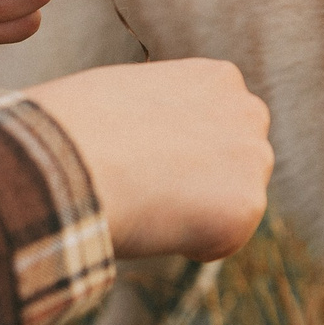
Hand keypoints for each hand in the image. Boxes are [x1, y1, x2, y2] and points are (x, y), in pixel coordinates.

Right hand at [25, 60, 273, 260]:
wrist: (70, 156)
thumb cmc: (72, 126)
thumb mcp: (124, 95)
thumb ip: (158, 112)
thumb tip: (147, 140)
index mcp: (217, 78)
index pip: (221, 123)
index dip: (185, 149)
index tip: (153, 162)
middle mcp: (248, 111)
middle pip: (240, 159)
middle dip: (208, 179)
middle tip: (154, 194)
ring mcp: (254, 157)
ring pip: (236, 199)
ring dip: (202, 212)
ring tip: (148, 205)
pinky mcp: (249, 204)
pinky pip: (225, 239)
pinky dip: (194, 246)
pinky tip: (157, 227)